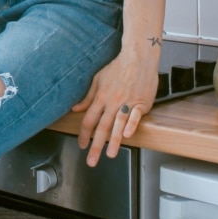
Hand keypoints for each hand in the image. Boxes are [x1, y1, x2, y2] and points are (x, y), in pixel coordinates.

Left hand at [71, 50, 158, 166]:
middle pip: (102, 127)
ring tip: (110, 154)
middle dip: (96, 145)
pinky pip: (135, 116)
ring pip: (118, 124)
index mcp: (100, 97)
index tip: (81, 145)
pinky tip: (127, 135)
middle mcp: (112, 102)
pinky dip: (131, 125)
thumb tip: (76, 108)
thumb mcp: (98, 79)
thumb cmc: (118, 67)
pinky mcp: (141, 103)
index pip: (89, 119)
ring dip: (113, 141)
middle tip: (92, 161)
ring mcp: (127, 103)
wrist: (137, 57)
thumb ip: (88, 97)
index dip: (83, 134)